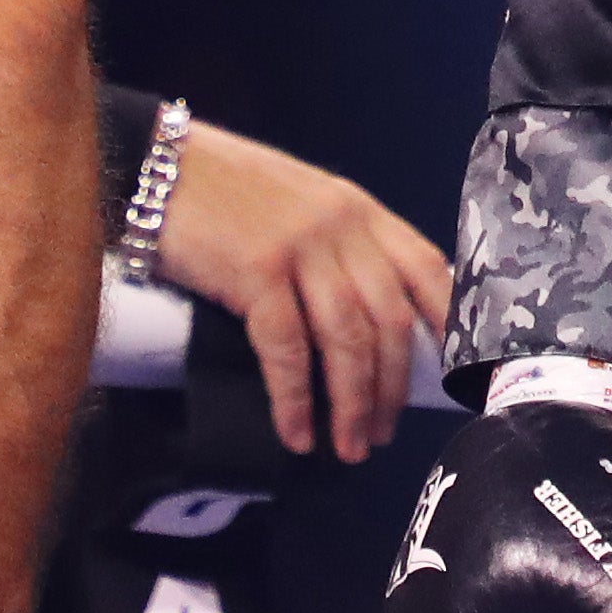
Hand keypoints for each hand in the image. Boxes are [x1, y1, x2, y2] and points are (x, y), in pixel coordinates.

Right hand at [153, 124, 453, 458]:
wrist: (157, 164)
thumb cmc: (224, 191)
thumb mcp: (301, 204)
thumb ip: (339, 247)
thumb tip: (366, 322)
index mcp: (359, 210)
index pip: (427, 269)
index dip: (450, 324)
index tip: (454, 375)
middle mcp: (342, 226)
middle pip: (389, 319)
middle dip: (392, 388)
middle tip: (381, 434)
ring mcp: (301, 248)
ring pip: (347, 340)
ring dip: (353, 404)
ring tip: (349, 447)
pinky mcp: (256, 272)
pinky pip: (288, 350)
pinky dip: (296, 399)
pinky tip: (297, 432)